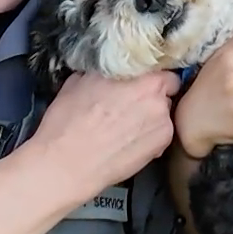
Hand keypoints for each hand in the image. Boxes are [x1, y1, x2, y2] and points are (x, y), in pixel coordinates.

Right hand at [31, 70, 177, 192]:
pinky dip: (149, 137)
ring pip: (162, 114)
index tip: (138, 82)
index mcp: (138, 77)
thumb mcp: (78, 81)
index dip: (149, 76)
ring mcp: (162, 123)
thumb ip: (104, 73)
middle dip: (150, 96)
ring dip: (150, 117)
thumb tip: (106, 72)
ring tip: (126, 127)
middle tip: (130, 104)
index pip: (161, 69)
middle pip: (164, 92)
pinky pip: (160, 135)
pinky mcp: (161, 146)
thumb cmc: (69, 123)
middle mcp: (156, 98)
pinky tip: (128, 142)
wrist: (68, 163)